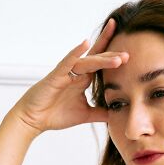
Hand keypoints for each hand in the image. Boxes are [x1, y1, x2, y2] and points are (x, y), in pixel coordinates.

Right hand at [10, 18, 127, 133]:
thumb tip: (117, 114)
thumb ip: (101, 112)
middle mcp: (76, 73)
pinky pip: (67, 62)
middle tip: (129, 54)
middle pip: (97, 59)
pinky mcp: (56, 76)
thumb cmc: (55, 114)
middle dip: (112, 56)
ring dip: (102, 59)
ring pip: (87, 62)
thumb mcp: (85, 115)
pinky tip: (85, 43)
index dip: (113, 56)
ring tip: (118, 59)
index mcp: (83, 80)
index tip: (129, 51)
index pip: (101, 65)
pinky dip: (76, 52)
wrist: (34, 120)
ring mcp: (66, 73)